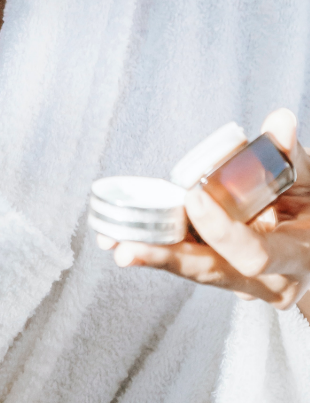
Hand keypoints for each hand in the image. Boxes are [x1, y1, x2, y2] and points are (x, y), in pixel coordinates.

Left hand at [97, 109, 309, 314]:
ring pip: (192, 270)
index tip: (194, 198)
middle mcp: (266, 282)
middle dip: (167, 258)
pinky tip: (120, 235)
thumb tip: (280, 120)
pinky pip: (186, 260)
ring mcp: (240, 283)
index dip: (222, 230)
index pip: (253, 254)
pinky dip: (155, 248)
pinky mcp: (220, 272)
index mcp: (295, 259)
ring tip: (112, 240)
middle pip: (209, 272)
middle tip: (128, 246)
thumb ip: (292, 154)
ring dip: (151, 254)